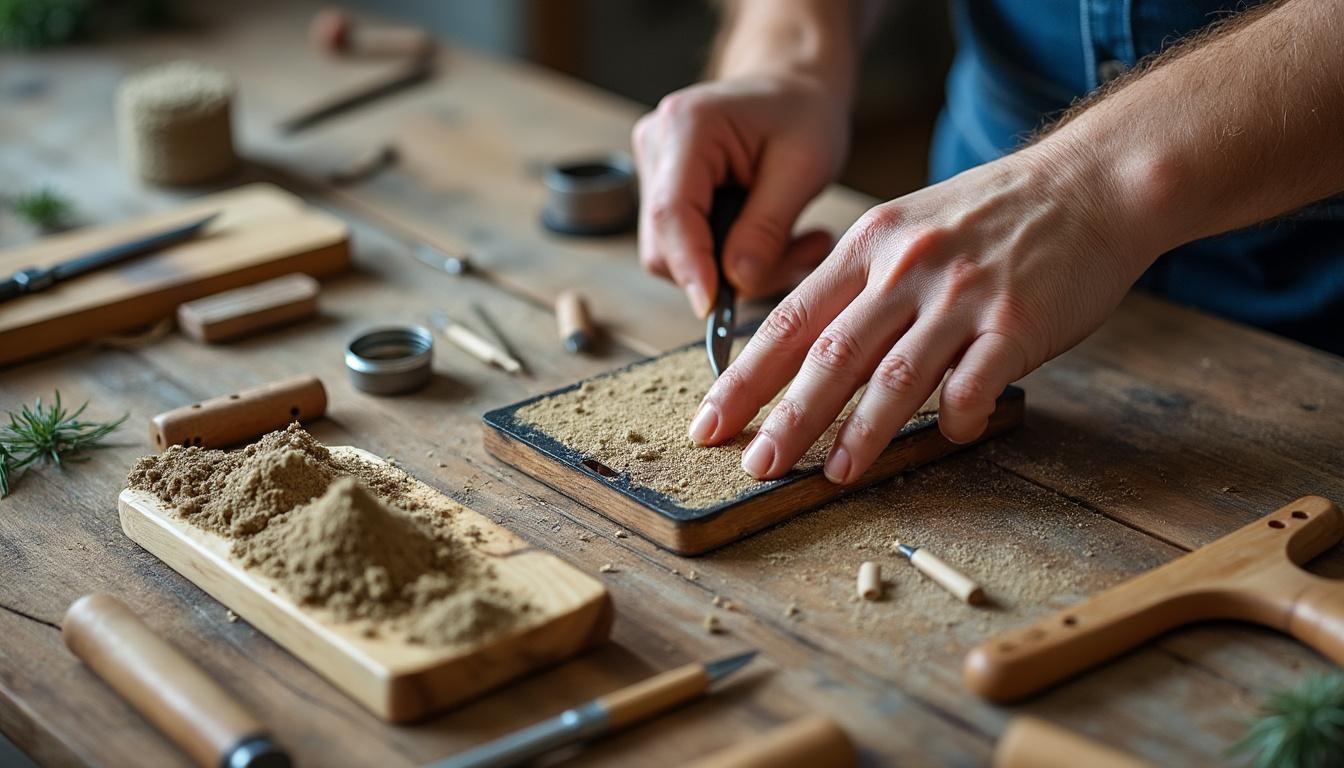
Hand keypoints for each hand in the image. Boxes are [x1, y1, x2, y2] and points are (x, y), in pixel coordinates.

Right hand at [632, 72, 849, 316]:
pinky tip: (772, 237)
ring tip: (795, 244)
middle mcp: (657, 144)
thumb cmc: (804, 114)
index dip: (690, 267)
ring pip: (675, 254)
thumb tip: (734, 284)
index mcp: (687, 126)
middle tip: (794, 258)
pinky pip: (687, 246)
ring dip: (733, 267)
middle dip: (723, 272)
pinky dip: (729, 256)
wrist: (793, 87)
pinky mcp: (664, 190)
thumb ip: (767, 229)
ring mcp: (655, 168)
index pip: (672, 214)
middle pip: (666, 244)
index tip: (714, 310)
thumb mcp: (804, 168)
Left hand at [687, 144, 1158, 482]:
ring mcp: (961, 295)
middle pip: (830, 356)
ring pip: (895, 378)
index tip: (710, 422)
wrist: (1090, 183)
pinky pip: (974, 385)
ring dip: (860, 434)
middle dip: (786, 419)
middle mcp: (906, 269)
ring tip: (833, 473)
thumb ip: (858, 281)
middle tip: (755, 464)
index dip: (745, 379)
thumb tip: (803, 347)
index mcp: (868, 246)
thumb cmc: (990, 215)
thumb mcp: (907, 225)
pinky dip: (955, 417)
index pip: (788, 321)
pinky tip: (947, 433)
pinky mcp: (1016, 322)